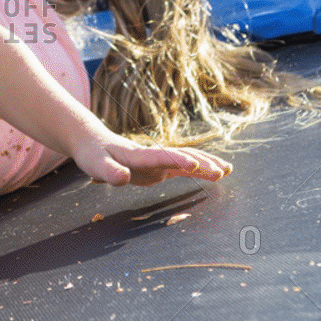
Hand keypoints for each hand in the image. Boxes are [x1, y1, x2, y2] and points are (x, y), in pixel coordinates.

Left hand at [73, 135, 231, 187]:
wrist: (93, 142)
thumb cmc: (93, 154)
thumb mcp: (95, 164)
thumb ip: (109, 172)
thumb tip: (122, 179)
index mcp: (136, 155)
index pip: (159, 157)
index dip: (175, 160)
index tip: (193, 165)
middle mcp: (152, 155)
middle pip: (179, 157)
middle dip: (200, 164)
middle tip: (221, 172)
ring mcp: (157, 161)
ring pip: (186, 160)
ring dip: (206, 164)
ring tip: (227, 170)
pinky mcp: (159, 167)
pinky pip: (183, 168)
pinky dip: (200, 170)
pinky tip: (215, 174)